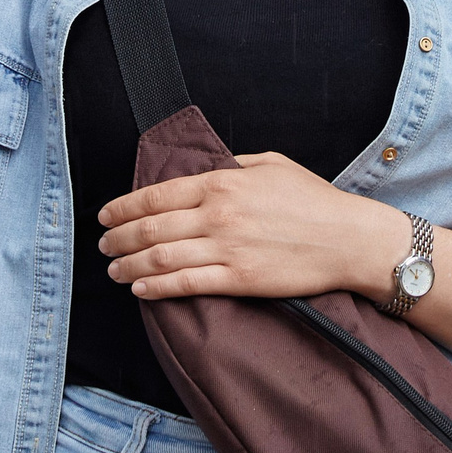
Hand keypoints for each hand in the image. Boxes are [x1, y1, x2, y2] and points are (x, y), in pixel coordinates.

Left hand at [99, 152, 407, 302]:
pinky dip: (157, 287)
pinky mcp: (239, 279)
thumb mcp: (270, 164)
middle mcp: (218, 215)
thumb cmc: (314, 200)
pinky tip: (141, 288)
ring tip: (114, 269)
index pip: (157, 195)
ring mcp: (227, 249)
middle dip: (118, 238)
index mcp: (222, 183)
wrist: (348, 238)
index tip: (107, 214)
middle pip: (151, 228)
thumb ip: (232, 165)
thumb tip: (203, 168)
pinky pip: (187, 285)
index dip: (124, 207)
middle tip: (103, 244)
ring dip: (129, 265)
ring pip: (162, 259)